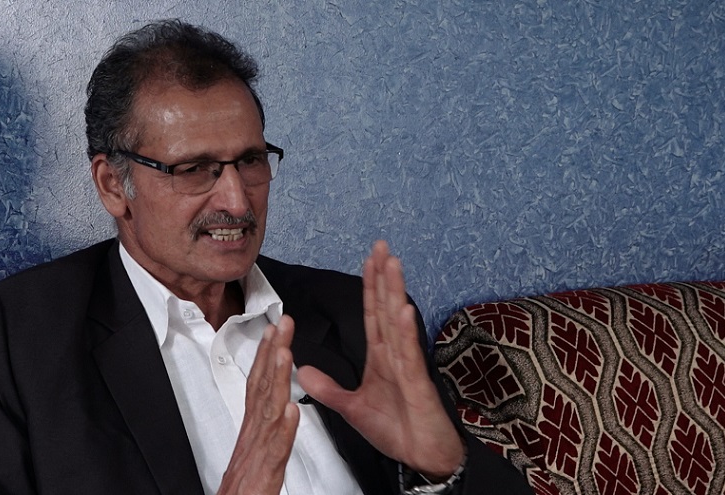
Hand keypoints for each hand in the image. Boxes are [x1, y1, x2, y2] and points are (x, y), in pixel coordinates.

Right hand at [217, 316, 298, 494]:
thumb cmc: (243, 494)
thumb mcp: (253, 456)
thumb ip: (264, 433)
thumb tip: (275, 411)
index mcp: (252, 432)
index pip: (258, 386)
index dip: (265, 357)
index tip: (272, 332)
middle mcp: (253, 438)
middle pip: (262, 388)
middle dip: (271, 353)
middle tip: (281, 324)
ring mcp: (258, 454)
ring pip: (268, 412)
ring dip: (276, 380)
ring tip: (285, 354)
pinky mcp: (265, 476)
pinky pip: (276, 450)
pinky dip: (283, 430)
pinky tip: (290, 411)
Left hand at [297, 241, 463, 479]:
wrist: (421, 458)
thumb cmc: (396, 431)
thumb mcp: (351, 408)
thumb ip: (329, 388)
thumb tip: (303, 371)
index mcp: (382, 358)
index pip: (373, 315)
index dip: (370, 287)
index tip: (368, 260)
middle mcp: (396, 356)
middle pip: (386, 309)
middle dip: (383, 277)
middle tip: (380, 246)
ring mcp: (408, 367)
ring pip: (398, 324)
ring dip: (394, 293)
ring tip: (392, 264)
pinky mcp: (418, 384)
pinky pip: (409, 355)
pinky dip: (406, 332)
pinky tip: (403, 310)